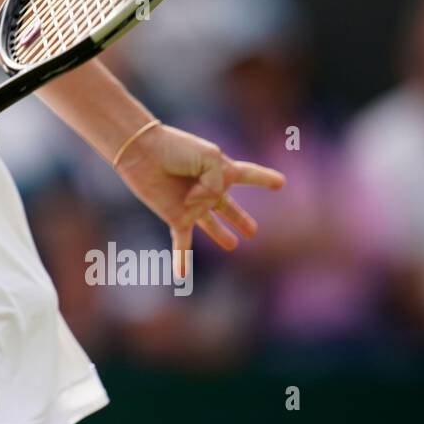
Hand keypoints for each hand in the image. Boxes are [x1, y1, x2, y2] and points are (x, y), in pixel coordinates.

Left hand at [114, 123, 285, 276]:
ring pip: (211, 225)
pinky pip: (182, 242)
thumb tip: (207, 204)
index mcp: (221, 169)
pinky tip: (182, 275)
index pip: (249, 175)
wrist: (142, 151)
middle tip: (253, 231)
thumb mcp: (211, 159)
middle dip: (240, 218)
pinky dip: (182, 259)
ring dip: (221, 234)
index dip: (265, 179)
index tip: (281, 183)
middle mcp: (208, 189)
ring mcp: (193, 205)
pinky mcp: (176, 217)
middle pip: (229, 207)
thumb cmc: (177, 149)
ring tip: (233, 245)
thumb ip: (219, 184)